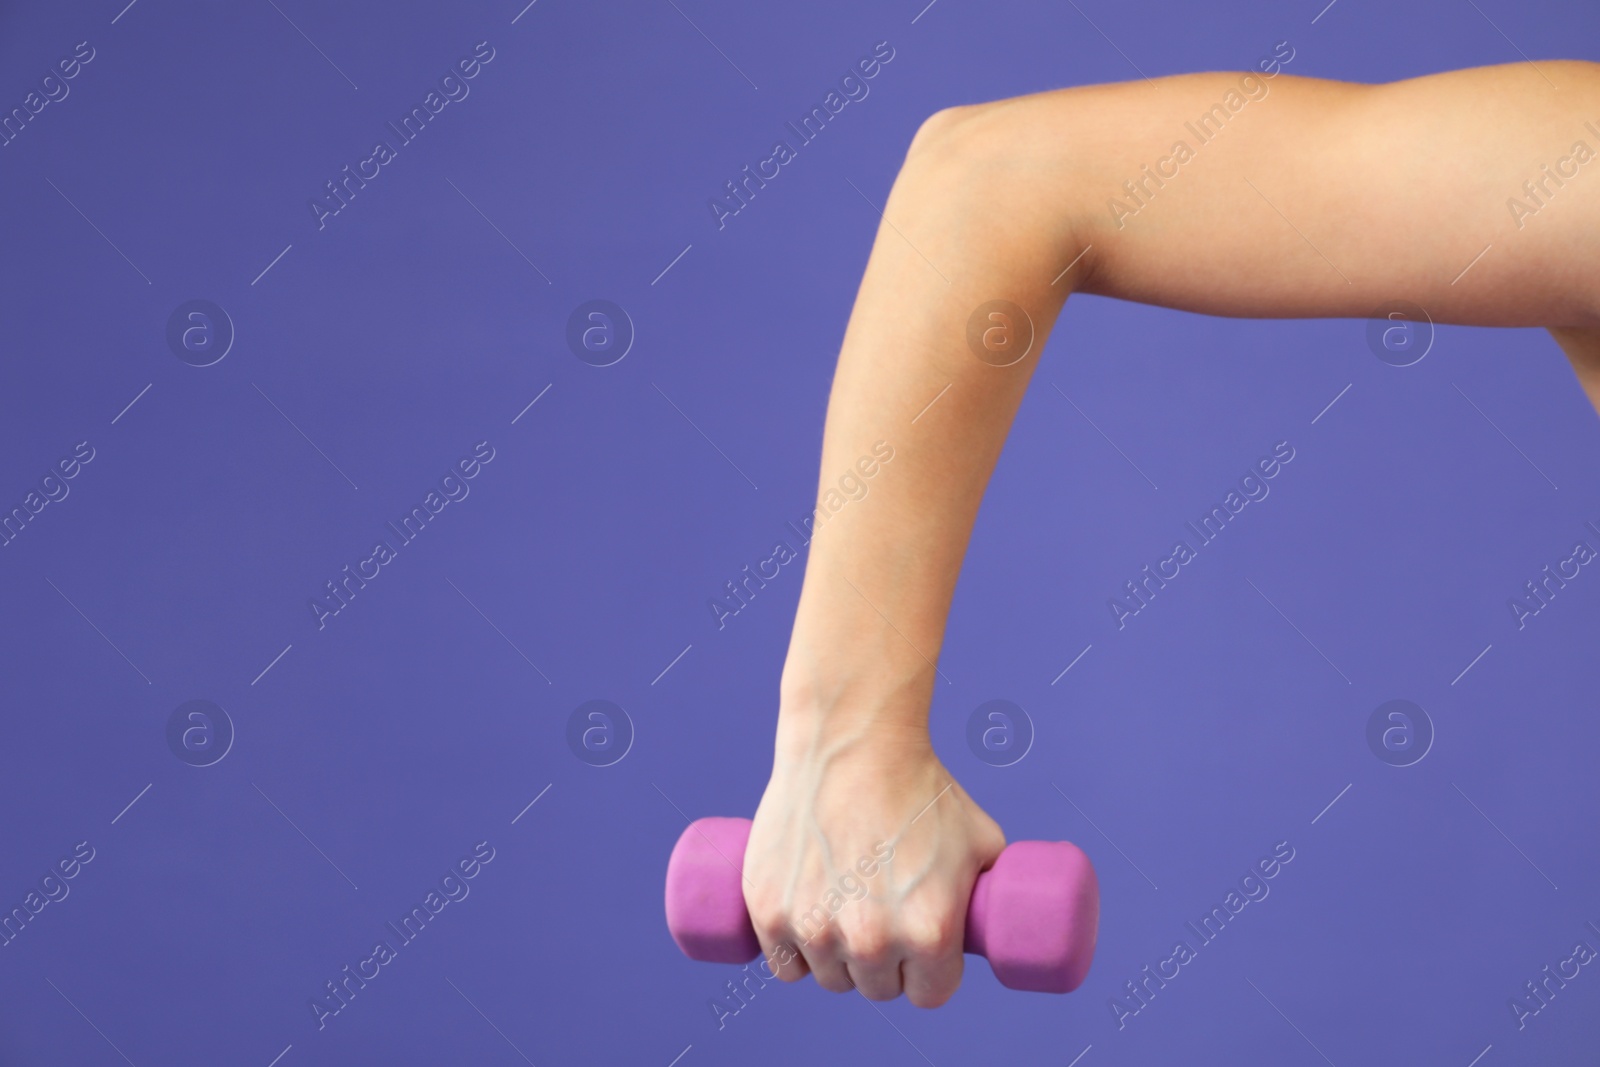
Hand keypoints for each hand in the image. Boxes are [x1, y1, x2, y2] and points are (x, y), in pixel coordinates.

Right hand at [742, 717, 1004, 1006]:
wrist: (853, 743)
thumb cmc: (921, 787)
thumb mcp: (981, 841)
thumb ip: (987, 891)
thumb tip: (1001, 921)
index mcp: (929, 935)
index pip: (929, 994)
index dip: (930, 973)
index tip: (923, 951)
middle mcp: (871, 942)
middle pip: (878, 988)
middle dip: (885, 964)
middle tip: (882, 919)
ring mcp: (816, 928)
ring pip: (830, 977)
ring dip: (838, 959)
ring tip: (844, 911)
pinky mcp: (770, 910)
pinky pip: (785, 962)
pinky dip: (794, 953)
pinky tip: (806, 928)